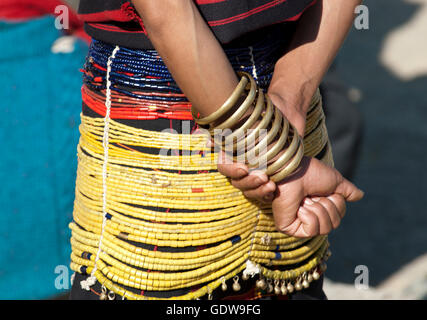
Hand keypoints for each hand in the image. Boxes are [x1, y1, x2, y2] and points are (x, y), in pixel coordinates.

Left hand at [218, 156, 363, 237]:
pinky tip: (299, 206)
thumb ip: (346, 190)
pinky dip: (309, 216)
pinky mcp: (289, 228)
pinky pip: (311, 231)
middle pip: (334, 225)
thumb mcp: (335, 181)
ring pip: (324, 229)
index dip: (336, 202)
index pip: (338, 217)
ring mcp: (298, 223)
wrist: (293, 170)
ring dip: (318, 209)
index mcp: (319, 206)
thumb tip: (360, 196)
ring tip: (305, 199)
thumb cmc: (310, 172)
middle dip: (327, 206)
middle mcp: (309, 217)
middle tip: (313, 194)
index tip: (323, 191)